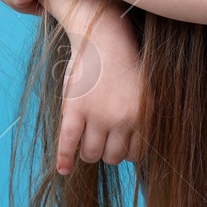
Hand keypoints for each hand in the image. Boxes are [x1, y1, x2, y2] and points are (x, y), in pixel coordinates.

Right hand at [43, 0, 145, 172]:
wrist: (103, 36)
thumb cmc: (123, 65)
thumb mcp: (143, 92)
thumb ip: (140, 120)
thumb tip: (134, 156)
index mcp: (143, 115)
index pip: (135, 154)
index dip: (125, 151)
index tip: (118, 143)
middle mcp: (122, 119)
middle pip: (113, 157)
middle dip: (107, 152)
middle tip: (102, 139)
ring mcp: (97, 115)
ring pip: (92, 154)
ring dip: (88, 153)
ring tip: (86, 143)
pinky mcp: (74, 110)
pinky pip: (68, 144)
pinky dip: (64, 160)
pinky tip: (63, 170)